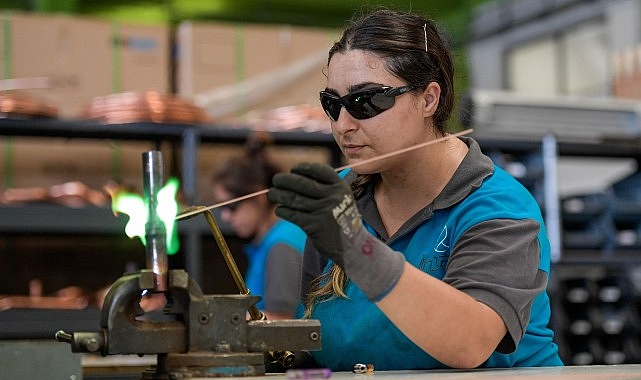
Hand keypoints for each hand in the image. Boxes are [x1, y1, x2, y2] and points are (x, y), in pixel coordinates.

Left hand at [268, 162, 404, 300]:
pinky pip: (293, 214)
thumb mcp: (342, 198)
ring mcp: (323, 211)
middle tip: (276, 180)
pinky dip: (283, 211)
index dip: (304, 168)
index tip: (293, 169)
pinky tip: (279, 209)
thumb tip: (294, 178)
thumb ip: (325, 187)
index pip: (319, 170)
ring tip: (272, 194)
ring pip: (294, 199)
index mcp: (340, 187)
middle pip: (302, 184)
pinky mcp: (314, 226)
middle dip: (285, 180)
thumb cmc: (341, 219)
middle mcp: (333, 197)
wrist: (352, 245)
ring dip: (279, 195)